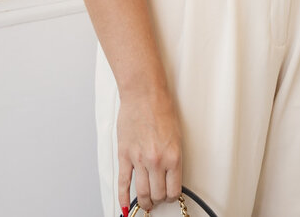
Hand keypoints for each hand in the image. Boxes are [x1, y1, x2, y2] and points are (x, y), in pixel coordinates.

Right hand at [116, 88, 182, 211]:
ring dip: (144, 201)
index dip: (172, 197)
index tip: (170, 196)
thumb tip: (169, 175)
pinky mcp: (124, 155)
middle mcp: (157, 161)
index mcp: (173, 156)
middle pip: (158, 194)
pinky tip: (125, 205)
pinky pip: (123, 183)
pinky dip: (123, 197)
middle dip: (159, 199)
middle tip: (158, 198)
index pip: (174, 190)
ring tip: (146, 202)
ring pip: (142, 193)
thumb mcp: (176, 135)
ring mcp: (139, 160)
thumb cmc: (161, 108)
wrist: (144, 93)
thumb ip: (172, 157)